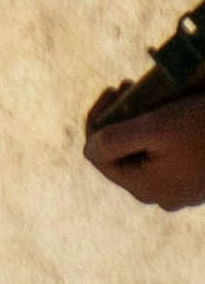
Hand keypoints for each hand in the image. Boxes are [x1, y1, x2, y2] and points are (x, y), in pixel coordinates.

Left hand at [87, 96, 204, 213]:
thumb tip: (89, 148)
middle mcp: (162, 196)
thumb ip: (114, 140)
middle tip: (128, 88)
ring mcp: (183, 191)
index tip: (112, 90)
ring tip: (149, 96)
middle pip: (122, 155)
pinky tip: (172, 110)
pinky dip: (163, 133)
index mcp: (144, 188)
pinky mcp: (201, 180)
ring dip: (140, 125)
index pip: (98, 155)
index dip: (98, 120)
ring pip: (145, 155)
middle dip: (119, 121)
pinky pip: (169, 156)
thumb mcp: (155, 128)